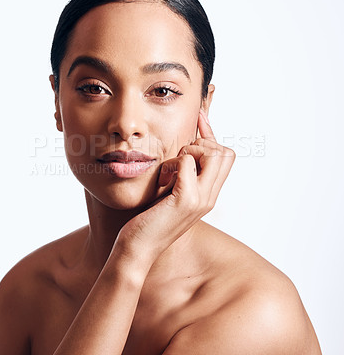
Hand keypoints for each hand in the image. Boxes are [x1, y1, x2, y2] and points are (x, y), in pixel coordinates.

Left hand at [116, 108, 235, 266]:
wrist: (138, 248)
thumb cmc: (149, 220)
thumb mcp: (169, 192)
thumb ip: (181, 174)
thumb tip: (182, 151)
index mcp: (208, 194)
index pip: (225, 156)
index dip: (211, 133)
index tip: (198, 115)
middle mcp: (209, 196)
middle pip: (225, 152)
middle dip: (202, 143)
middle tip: (180, 155)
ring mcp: (200, 199)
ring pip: (212, 153)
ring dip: (189, 151)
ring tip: (170, 169)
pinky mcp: (184, 200)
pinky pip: (187, 163)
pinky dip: (173, 164)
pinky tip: (162, 179)